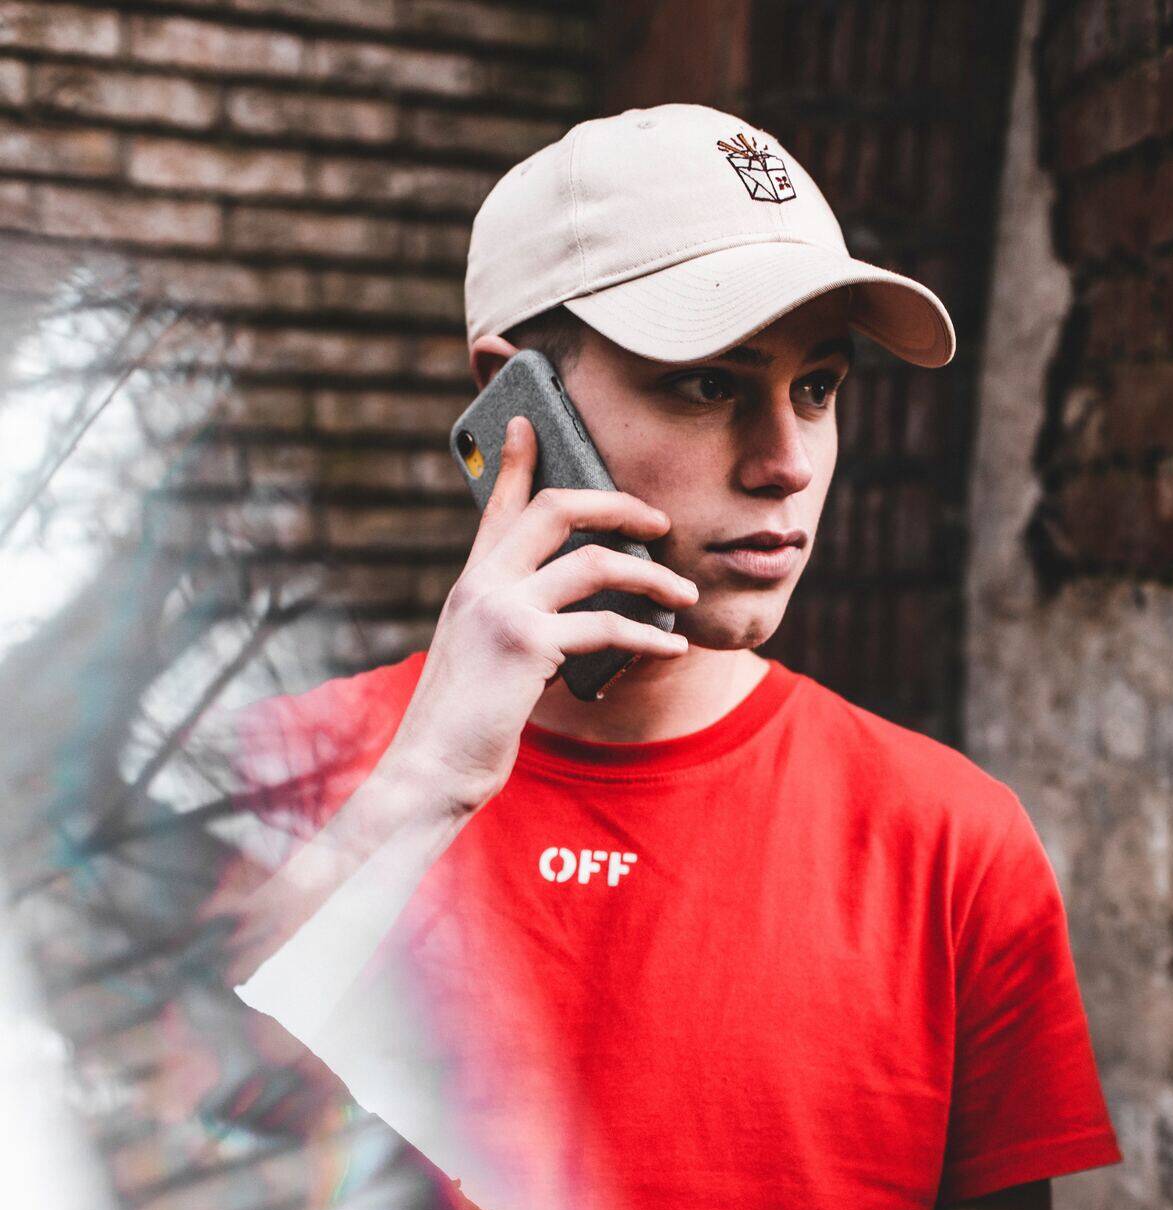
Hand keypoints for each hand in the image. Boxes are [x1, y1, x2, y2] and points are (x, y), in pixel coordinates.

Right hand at [386, 414, 699, 810]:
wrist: (430, 766)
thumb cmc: (462, 722)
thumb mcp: (479, 659)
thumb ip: (509, 625)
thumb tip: (559, 622)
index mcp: (471, 583)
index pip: (496, 506)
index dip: (514, 460)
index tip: (529, 422)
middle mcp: (483, 584)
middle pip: (557, 508)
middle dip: (618, 504)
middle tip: (658, 519)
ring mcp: (503, 610)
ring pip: (595, 562)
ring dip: (652, 576)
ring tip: (684, 594)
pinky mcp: (527, 646)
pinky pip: (606, 627)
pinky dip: (648, 637)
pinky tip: (672, 647)